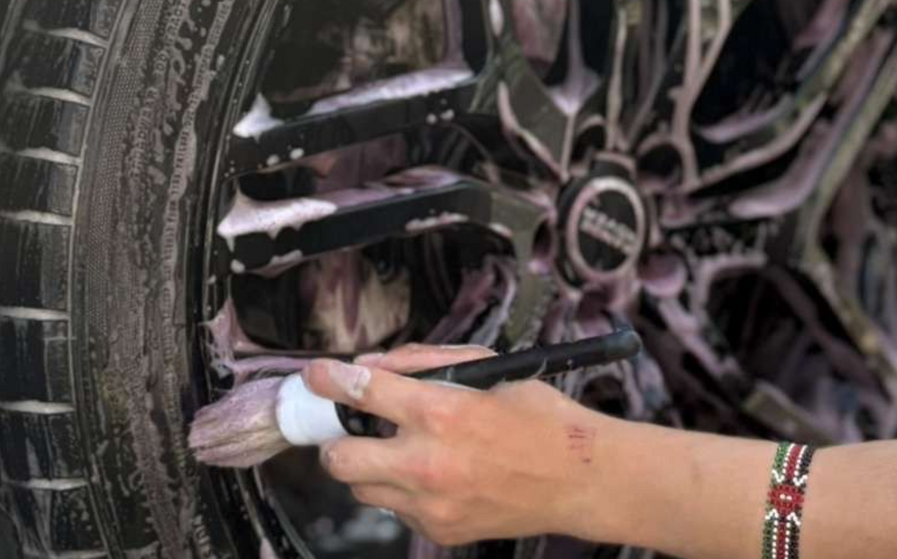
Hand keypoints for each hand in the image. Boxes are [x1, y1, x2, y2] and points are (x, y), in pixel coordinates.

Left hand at [303, 343, 611, 545]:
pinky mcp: (438, 530)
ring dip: (368, 467)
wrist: (580, 480)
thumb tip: (376, 367)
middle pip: (340, 457)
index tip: (316, 375)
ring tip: (399, 453)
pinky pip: (396, 510)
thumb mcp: (488, 373)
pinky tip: (432, 477)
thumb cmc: (541, 421)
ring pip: (361, 489)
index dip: (330, 380)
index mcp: (443, 413)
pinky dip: (402, 492)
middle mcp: (429, 462)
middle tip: (349, 428)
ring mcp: (431, 503)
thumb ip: (427, 367)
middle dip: (336, 439)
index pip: (364, 392)